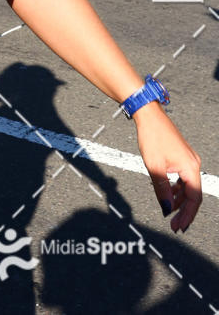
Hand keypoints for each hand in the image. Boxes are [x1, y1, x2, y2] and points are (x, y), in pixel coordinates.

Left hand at [134, 103, 201, 231]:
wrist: (148, 115)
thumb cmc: (152, 136)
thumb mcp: (154, 167)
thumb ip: (162, 190)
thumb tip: (167, 209)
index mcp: (190, 167)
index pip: (194, 198)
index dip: (187, 215)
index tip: (178, 227)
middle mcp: (193, 164)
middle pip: (193, 194)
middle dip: (184, 211)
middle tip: (174, 225)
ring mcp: (188, 159)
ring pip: (187, 187)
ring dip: (179, 200)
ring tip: (169, 211)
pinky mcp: (181, 156)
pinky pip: (182, 178)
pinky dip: (176, 188)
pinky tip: (167, 193)